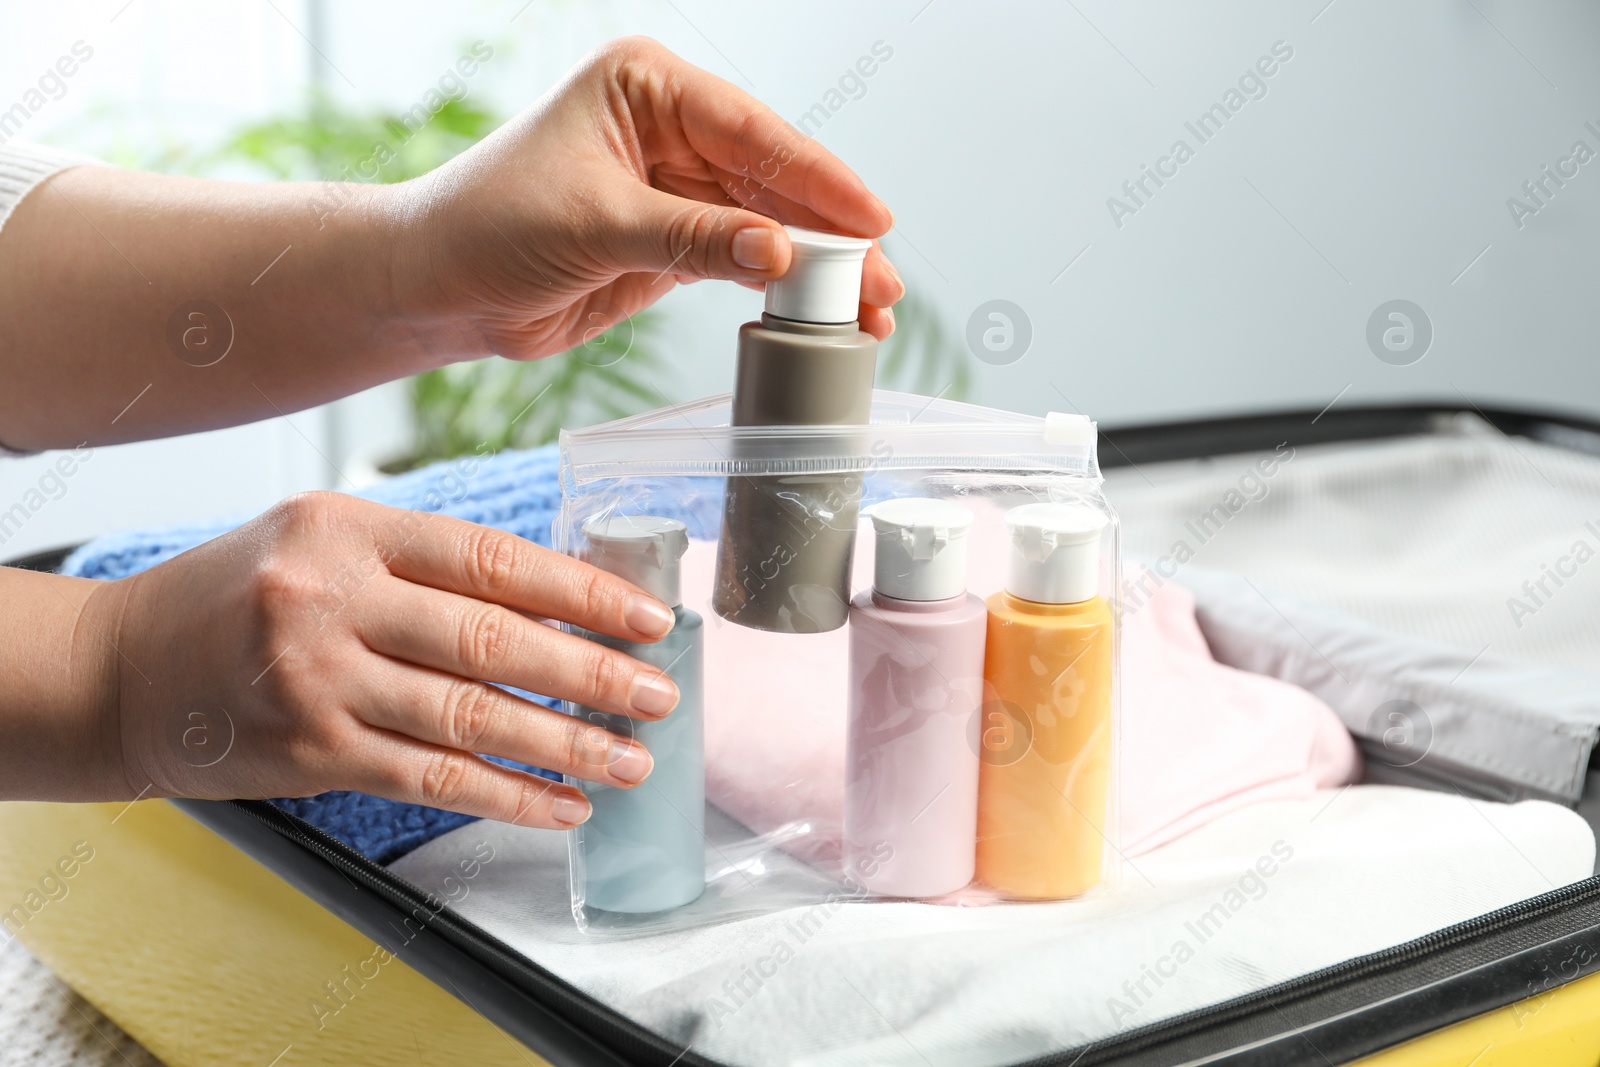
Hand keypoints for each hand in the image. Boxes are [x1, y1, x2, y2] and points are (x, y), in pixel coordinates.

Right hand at [85, 491, 684, 828]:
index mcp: (348, 529)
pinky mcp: (313, 753)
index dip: (583, 593)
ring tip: (630, 761)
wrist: (122, 668)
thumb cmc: (239, 595)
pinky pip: (432, 780)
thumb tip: (556, 600)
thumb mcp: (323, 541)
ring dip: (565, 746)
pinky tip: (560, 804)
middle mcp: (332, 600)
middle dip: (591, 675)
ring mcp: (319, 681)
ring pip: (471, 718)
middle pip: (493, 641)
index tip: (648, 617)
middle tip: (658, 697)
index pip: (492, 559)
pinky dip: (507, 796)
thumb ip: (424, 562)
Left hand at [392, 35, 903, 358]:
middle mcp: (669, 126)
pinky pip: (745, 258)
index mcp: (647, 86)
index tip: (872, 219)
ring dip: (816, 267)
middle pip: (774, 178)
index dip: (818, 179)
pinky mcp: (675, 238)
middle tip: (880, 280)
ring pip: (769, 222)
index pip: (751, 131)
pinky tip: (820, 311)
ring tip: (868, 308)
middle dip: (830, 231)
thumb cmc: (488, 225)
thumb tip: (781, 256)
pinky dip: (781, 286)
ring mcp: (676, 184)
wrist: (438, 286)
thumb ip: (694, 239)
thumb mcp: (598, 226)